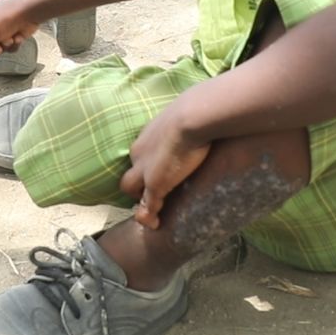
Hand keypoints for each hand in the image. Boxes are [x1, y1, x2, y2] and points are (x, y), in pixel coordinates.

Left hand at [119, 97, 209, 229]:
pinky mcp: (154, 185)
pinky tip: (156, 224)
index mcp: (147, 136)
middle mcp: (139, 154)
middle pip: (130, 172)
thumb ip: (189, 122)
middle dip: (138, 185)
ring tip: (154, 211)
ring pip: (131, 190)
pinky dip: (149, 217)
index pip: (141, 155)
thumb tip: (205, 118)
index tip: (162, 170)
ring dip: (140, 200)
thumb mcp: (187, 115)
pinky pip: (146, 207)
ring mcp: (144, 171)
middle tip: (154, 194)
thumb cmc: (196, 111)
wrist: (193, 117)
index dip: (148, 166)